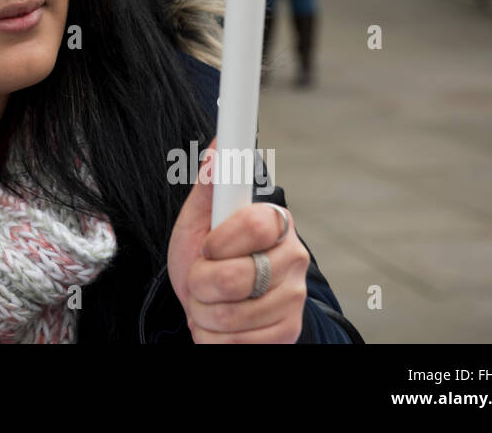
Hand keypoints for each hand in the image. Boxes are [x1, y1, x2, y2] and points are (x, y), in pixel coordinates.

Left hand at [167, 140, 310, 342]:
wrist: (215, 306)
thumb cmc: (206, 258)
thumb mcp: (197, 221)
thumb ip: (207, 186)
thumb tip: (215, 146)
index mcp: (275, 221)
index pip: (257, 224)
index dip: (221, 241)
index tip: (206, 247)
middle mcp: (294, 258)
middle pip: (237, 277)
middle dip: (200, 282)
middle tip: (200, 278)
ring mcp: (294, 298)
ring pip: (231, 316)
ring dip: (203, 312)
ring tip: (208, 301)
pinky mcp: (287, 332)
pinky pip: (238, 344)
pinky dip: (213, 338)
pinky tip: (219, 324)